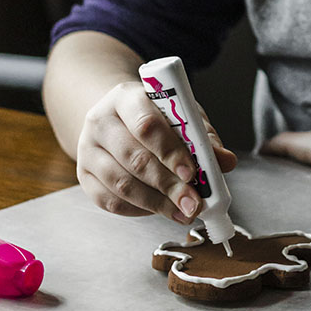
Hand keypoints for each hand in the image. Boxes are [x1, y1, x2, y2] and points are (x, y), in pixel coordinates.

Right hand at [76, 81, 236, 222]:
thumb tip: (226, 161)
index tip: (192, 173)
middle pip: (134, 158)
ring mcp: (87, 150)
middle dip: (168, 185)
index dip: (171, 151)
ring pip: (121, 184)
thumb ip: (202, 137)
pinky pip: (110, 201)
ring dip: (157, 203)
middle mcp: (100, 121)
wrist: (116, 117)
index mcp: (126, 97)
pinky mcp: (84, 176)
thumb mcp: (180, 115)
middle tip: (194, 203)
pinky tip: (160, 209)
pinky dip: (139, 210)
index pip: (146, 125)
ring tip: (184, 212)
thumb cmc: (154, 115)